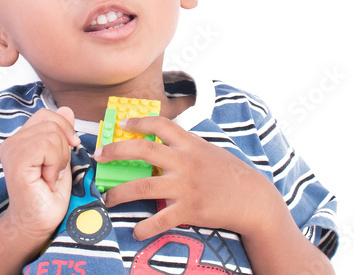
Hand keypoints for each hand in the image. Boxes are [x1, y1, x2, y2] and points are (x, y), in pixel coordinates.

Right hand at [0, 106, 80, 249]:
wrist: (38, 223)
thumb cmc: (48, 196)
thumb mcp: (61, 159)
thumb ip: (62, 134)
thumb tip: (67, 109)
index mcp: (22, 138)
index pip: (46, 114)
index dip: (63, 128)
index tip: (69, 149)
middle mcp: (12, 141)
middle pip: (50, 121)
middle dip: (63, 147)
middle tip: (55, 170)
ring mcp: (11, 149)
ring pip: (51, 134)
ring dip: (59, 159)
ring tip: (50, 177)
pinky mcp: (15, 160)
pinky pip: (46, 146)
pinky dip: (55, 164)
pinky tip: (47, 180)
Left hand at [95, 116, 285, 241]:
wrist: (255, 201)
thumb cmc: (230, 174)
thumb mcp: (209, 151)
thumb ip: (186, 145)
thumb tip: (164, 137)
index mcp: (190, 145)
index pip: (160, 124)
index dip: (139, 121)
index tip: (122, 124)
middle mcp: (184, 162)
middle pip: (143, 151)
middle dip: (115, 151)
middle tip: (98, 156)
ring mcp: (185, 186)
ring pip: (143, 186)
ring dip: (119, 193)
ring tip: (106, 198)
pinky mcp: (189, 210)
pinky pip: (161, 219)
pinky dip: (146, 227)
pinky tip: (136, 231)